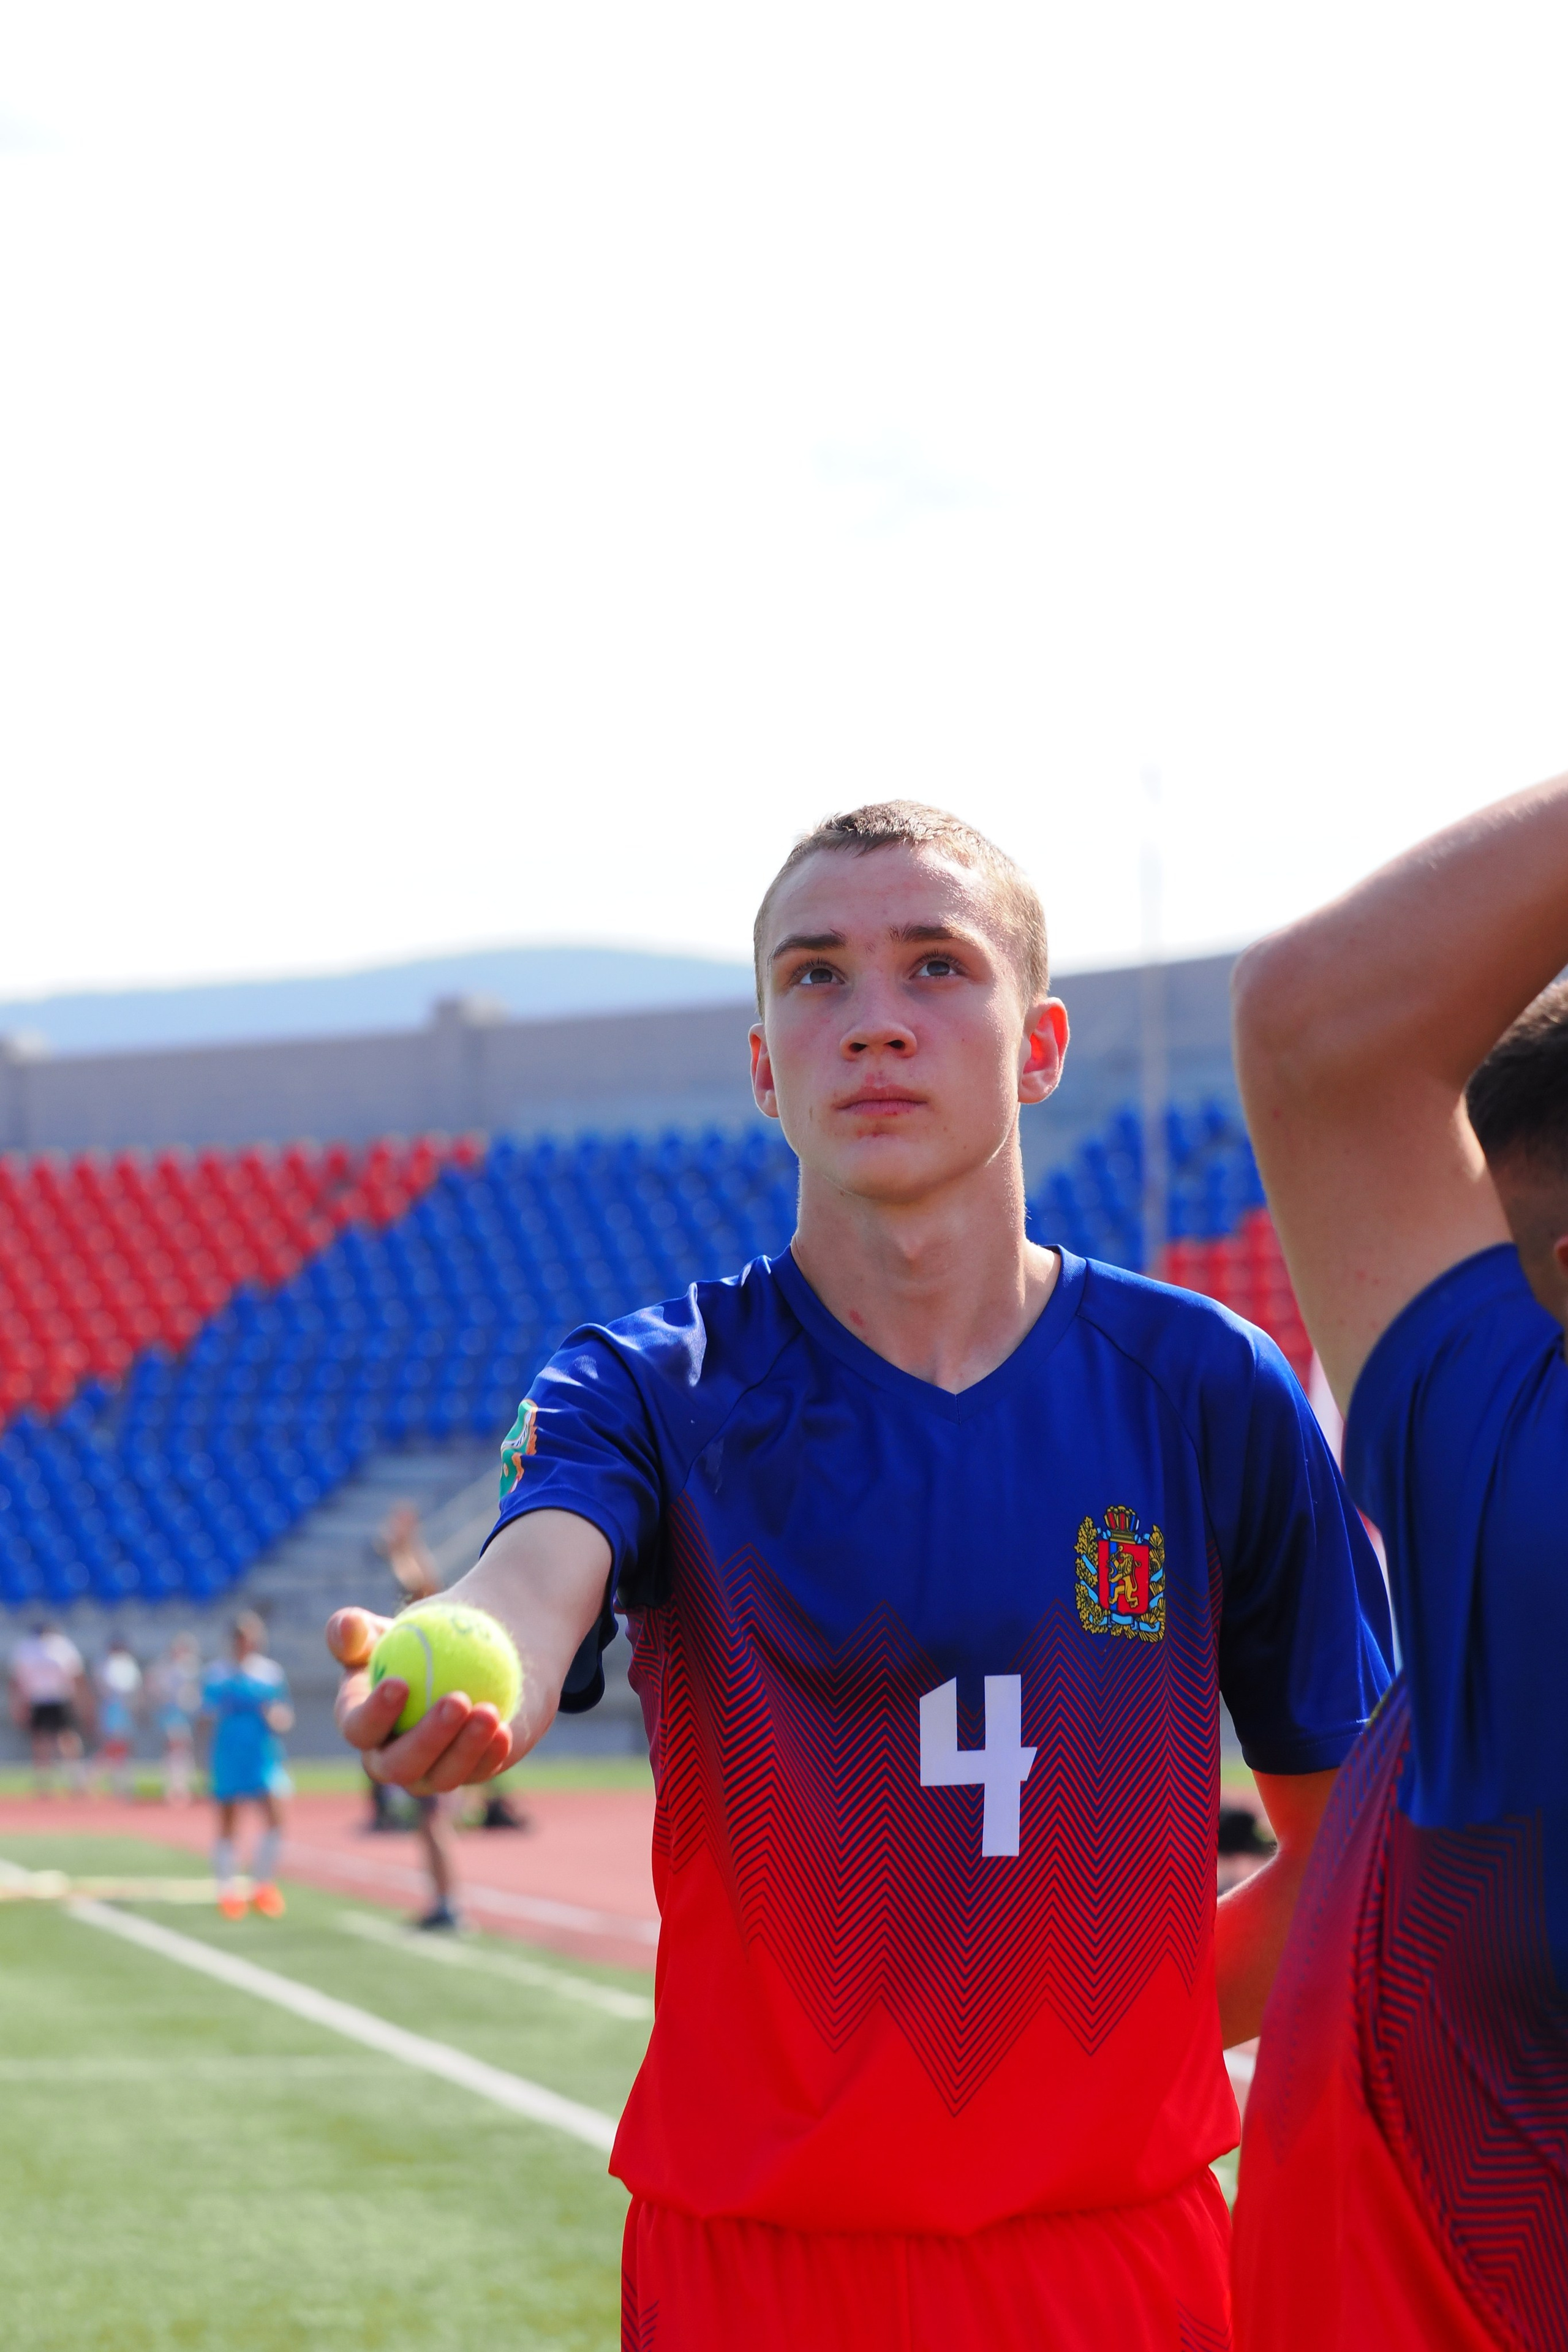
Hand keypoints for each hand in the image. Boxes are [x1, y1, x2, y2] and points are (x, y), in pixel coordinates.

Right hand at [326, 1607, 516, 1795]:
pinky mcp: (469, 1771)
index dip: (374, 1713)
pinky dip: (490, 1753)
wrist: (478, 1648)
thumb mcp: (388, 1626)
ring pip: (441, 1776)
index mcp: (361, 1723)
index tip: (400, 1683)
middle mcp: (390, 1758)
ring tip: (488, 1712)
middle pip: (398, 1765)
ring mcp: (430, 1772)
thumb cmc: (422, 1635)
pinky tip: (504, 1730)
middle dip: (425, 1739)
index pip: (358, 1728)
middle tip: (456, 1700)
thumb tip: (347, 1628)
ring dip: (465, 1748)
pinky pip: (479, 1771)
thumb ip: (356, 1628)